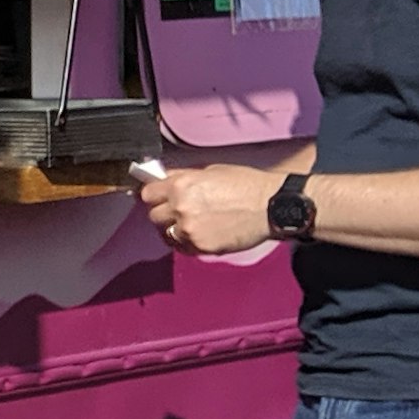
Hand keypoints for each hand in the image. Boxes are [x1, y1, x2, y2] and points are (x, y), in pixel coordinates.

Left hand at [143, 164, 282, 256]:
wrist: (271, 206)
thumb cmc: (246, 185)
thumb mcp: (210, 171)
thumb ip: (183, 178)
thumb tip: (164, 180)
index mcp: (181, 185)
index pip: (147, 193)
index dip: (152, 195)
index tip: (156, 197)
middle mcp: (180, 208)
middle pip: (153, 215)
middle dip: (163, 212)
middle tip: (175, 211)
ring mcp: (189, 230)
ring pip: (165, 233)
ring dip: (173, 229)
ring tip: (189, 224)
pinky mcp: (201, 247)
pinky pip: (181, 247)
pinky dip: (185, 242)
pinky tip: (197, 234)